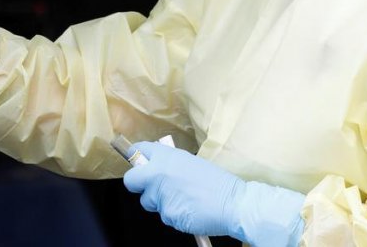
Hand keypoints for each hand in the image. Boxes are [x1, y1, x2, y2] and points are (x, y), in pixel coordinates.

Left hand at [123, 142, 304, 245]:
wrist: (234, 203)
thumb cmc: (217, 183)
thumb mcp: (191, 163)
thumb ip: (169, 164)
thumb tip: (154, 167)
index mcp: (167, 156)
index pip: (138, 151)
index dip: (137, 158)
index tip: (139, 164)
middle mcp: (159, 173)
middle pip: (131, 180)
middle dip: (138, 184)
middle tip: (152, 187)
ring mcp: (161, 195)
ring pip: (148, 201)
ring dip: (160, 202)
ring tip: (183, 199)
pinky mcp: (167, 214)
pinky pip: (164, 215)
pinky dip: (174, 214)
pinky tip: (189, 209)